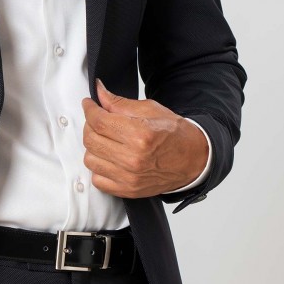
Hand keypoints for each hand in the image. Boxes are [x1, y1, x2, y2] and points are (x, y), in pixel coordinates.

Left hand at [81, 79, 207, 198]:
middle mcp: (133, 158)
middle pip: (91, 139)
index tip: (89, 104)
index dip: (89, 109)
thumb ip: (119, 103)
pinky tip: (109, 158)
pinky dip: (99, 168)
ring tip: (105, 140)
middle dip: (90, 125)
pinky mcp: (128, 190)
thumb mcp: (150, 110)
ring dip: (94, 147)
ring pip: (90, 160)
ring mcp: (129, 177)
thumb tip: (99, 93)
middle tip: (98, 119)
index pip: (99, 121)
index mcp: (140, 134)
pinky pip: (98, 180)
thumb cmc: (175, 134)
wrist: (194, 159)